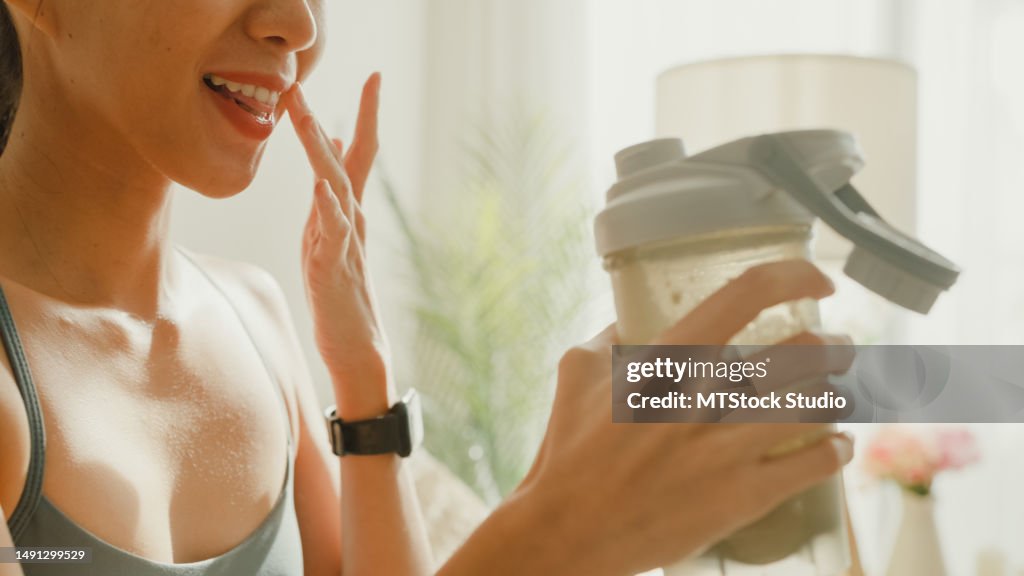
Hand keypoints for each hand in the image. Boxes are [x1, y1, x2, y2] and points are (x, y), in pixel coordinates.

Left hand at [286, 74, 391, 416]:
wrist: (358, 347)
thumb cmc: (340, 295)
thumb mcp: (329, 240)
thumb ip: (329, 201)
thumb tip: (328, 162)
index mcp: (346, 213)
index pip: (354, 156)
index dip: (364, 116)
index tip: (375, 77)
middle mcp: (350, 222)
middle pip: (346, 163)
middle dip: (345, 120)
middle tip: (346, 81)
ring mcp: (345, 245)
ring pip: (336, 191)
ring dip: (322, 154)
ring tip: (309, 121)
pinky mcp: (335, 272)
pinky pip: (332, 237)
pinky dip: (328, 211)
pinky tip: (323, 189)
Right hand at [520, 259, 855, 575]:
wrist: (569, 530)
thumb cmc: (568, 452)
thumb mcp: (577, 373)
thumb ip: (610, 339)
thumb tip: (631, 323)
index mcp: (668, 358)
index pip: (747, 294)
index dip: (794, 276)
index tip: (815, 283)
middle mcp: (706, 397)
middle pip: (804, 352)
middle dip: (835, 345)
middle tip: (839, 347)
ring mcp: (727, 449)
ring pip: (819, 406)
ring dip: (842, 392)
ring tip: (843, 391)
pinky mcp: (741, 497)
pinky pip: (814, 464)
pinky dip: (836, 449)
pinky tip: (838, 445)